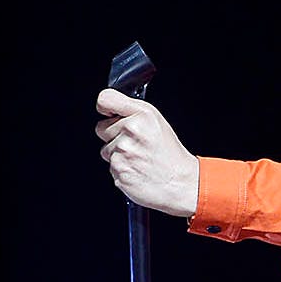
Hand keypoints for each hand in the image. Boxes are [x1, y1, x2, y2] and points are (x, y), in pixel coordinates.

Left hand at [95, 88, 200, 216]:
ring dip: (118, 154)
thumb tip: (109, 110)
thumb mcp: (157, 122)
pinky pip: (110, 166)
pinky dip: (121, 168)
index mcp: (142, 114)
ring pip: (106, 149)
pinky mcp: (118, 169)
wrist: (179, 183)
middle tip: (134, 143)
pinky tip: (136, 169)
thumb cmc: (170, 154)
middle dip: (114, 134)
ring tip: (138, 158)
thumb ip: (132, 111)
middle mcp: (131, 130)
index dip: (105, 108)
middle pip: (100, 127)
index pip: (105, 99)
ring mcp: (123, 151)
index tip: (109, 114)